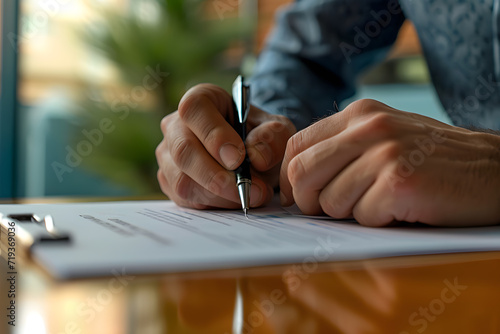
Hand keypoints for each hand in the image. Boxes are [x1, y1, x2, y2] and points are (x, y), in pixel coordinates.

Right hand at [156, 84, 295, 208]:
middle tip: (247, 189)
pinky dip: (214, 204)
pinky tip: (235, 199)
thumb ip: (273, 138)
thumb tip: (257, 157)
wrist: (254, 157)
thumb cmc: (260, 136)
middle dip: (217, 176)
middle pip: (184, 151)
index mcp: (200, 100)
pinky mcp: (170, 181)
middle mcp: (176, 125)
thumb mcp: (277, 130)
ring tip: (251, 196)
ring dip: (220, 195)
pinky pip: (186, 199)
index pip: (194, 110)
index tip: (238, 158)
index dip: (214, 135)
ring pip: (183, 180)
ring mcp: (168, 155)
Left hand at [280, 99, 499, 226]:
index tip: (300, 197)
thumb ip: (341, 150)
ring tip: (382, 203)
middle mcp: (369, 127)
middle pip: (301, 173)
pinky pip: (363, 216)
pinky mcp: (400, 181)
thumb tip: (294, 181)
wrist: (494, 171)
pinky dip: (378, 221)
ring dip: (351, 213)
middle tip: (333, 210)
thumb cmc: (433, 161)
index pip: (296, 145)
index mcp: (359, 114)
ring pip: (330, 202)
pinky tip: (403, 208)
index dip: (290, 178)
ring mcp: (385, 152)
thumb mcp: (384, 138)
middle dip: (309, 202)